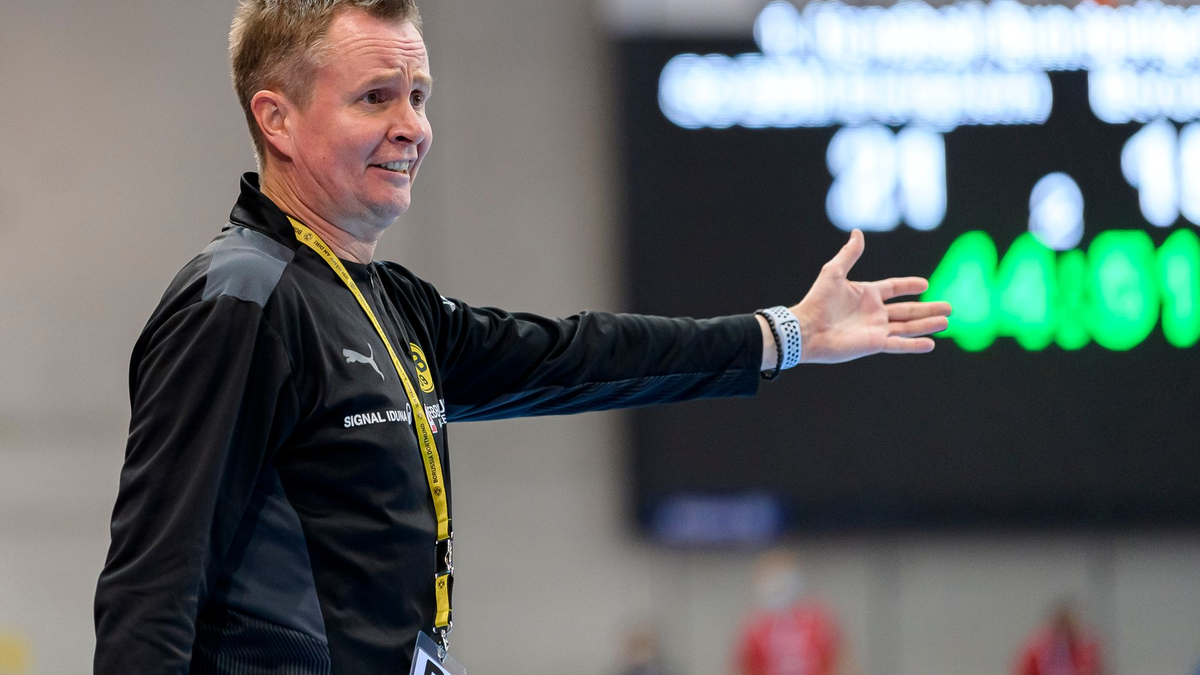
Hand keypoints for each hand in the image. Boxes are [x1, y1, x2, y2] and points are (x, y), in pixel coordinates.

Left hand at [781, 229, 951, 364]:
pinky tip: (931, 344)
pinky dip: (914, 345)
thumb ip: (849, 254)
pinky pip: (898, 344)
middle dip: (928, 308)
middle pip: (907, 310)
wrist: (806, 329)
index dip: (909, 285)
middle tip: (950, 307)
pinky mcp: (873, 344)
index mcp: (867, 294)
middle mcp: (874, 312)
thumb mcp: (833, 272)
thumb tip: (857, 232)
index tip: (925, 284)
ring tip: (946, 321)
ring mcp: (875, 329)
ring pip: (908, 326)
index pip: (894, 288)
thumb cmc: (817, 301)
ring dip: (927, 324)